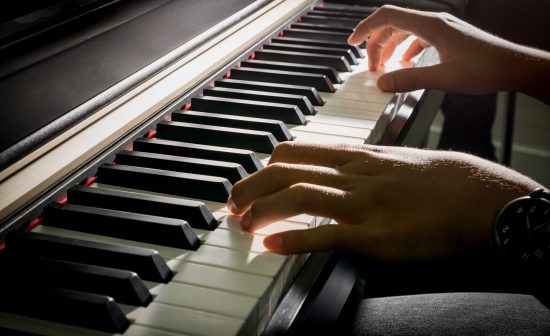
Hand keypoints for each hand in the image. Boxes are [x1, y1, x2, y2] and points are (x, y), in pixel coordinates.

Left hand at [227, 142, 541, 261]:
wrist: (471, 195)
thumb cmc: (435, 180)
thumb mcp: (391, 161)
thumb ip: (360, 166)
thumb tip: (337, 174)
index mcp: (356, 157)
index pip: (298, 152)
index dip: (268, 165)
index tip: (253, 177)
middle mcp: (351, 175)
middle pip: (288, 171)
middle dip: (253, 185)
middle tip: (234, 201)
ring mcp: (359, 203)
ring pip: (299, 196)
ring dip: (264, 208)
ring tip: (244, 222)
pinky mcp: (371, 234)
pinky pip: (324, 233)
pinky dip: (293, 238)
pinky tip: (272, 244)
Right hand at [347, 5, 549, 102]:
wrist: (513, 67)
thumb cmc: (485, 68)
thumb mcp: (443, 78)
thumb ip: (410, 81)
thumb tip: (382, 84)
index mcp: (430, 25)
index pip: (388, 16)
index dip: (366, 28)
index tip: (352, 42)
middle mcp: (434, 22)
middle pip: (393, 24)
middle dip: (376, 45)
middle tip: (370, 67)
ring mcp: (441, 28)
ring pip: (405, 32)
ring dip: (390, 48)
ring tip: (384, 68)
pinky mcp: (447, 37)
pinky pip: (418, 38)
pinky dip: (406, 51)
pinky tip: (406, 66)